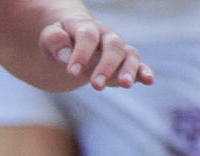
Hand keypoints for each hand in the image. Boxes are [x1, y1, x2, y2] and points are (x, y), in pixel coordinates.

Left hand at [39, 14, 154, 89]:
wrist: (72, 41)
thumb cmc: (60, 41)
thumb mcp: (50, 38)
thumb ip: (54, 41)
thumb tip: (65, 56)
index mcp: (86, 26)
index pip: (87, 36)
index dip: (81, 53)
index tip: (72, 72)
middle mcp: (106, 35)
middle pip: (112, 46)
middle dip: (106, 66)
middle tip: (96, 85)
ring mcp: (118, 48)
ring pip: (129, 55)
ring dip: (128, 70)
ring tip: (125, 85)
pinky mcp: (124, 62)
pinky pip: (138, 65)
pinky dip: (145, 72)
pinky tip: (149, 81)